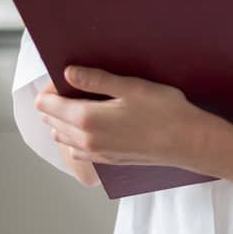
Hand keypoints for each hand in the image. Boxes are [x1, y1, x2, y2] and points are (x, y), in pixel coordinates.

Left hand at [34, 66, 223, 171]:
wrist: (186, 142)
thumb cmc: (164, 112)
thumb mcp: (131, 86)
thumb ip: (96, 80)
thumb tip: (69, 73)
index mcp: (87, 119)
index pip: (46, 104)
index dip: (52, 86)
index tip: (68, 76)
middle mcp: (85, 140)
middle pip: (49, 120)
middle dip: (55, 101)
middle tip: (78, 85)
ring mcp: (95, 153)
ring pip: (61, 136)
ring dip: (63, 119)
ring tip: (85, 103)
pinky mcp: (106, 160)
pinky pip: (77, 149)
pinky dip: (75, 135)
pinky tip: (94, 124)